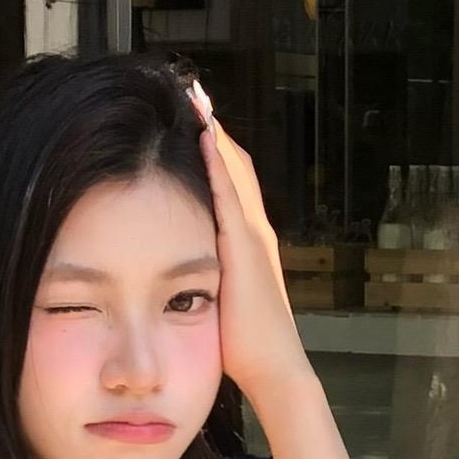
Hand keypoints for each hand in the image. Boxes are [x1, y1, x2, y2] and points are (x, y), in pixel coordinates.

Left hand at [192, 89, 316, 419]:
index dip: (215, 148)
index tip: (197, 117)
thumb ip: (210, 278)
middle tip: (195, 91)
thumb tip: (184, 273)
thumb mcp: (224, 300)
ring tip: (196, 97)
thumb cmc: (246, 346)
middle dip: (214, 127)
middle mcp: (256, 231)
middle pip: (237, 164)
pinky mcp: (244, 246)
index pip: (233, 182)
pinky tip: (203, 135)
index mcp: (250, 242)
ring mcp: (253, 236)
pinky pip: (229, 193)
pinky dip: (217, 161)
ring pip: (235, 169)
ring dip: (215, 132)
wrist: (274, 368)